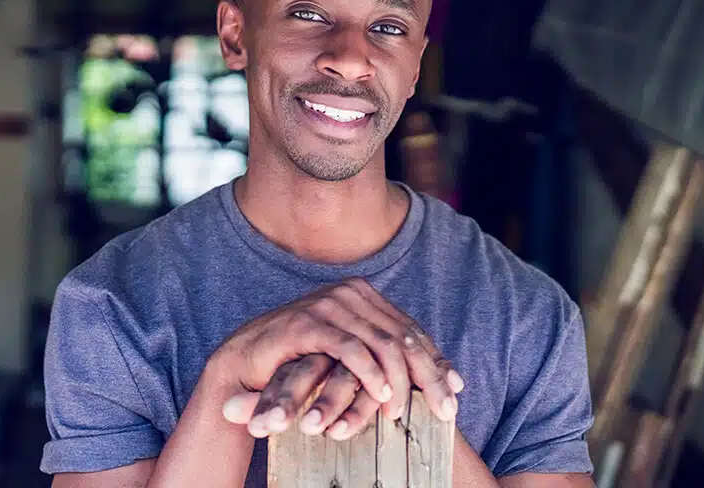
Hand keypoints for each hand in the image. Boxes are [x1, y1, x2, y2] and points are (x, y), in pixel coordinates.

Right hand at [215, 278, 464, 437]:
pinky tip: (380, 395)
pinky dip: (369, 374)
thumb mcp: (351, 358)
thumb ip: (389, 359)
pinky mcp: (307, 322)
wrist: (247, 359)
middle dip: (427, 376)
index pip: (409, 331)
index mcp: (364, 295)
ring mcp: (328, 304)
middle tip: (446, 409)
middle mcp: (350, 293)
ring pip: (380, 343)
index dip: (435, 361)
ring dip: (398, 381)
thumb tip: (451, 377)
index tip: (455, 392)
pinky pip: (349, 349)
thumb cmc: (302, 361)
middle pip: (402, 337)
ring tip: (405, 410)